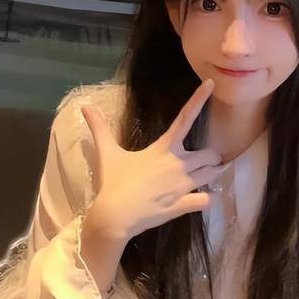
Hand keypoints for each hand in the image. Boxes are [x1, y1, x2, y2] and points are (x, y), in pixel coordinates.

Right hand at [80, 79, 228, 241]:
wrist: (115, 215)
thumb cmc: (113, 182)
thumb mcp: (107, 152)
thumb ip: (99, 128)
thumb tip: (85, 106)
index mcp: (164, 148)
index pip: (185, 118)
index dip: (198, 99)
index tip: (210, 84)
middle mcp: (179, 164)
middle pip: (210, 154)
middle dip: (208, 156)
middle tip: (201, 161)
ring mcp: (184, 186)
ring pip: (212, 174)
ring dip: (210, 174)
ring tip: (203, 176)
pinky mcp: (183, 205)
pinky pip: (206, 200)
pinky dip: (207, 199)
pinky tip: (202, 198)